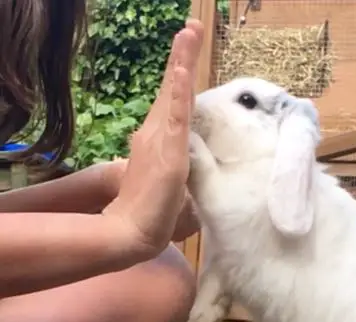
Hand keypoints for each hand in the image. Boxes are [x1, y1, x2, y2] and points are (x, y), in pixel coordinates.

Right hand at [102, 19, 202, 257]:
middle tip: (191, 28)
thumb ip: (177, 166)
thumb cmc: (152, 211)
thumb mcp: (171, 181)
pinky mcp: (167, 152)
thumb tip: (186, 164)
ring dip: (181, 64)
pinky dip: (177, 92)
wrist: (135, 231)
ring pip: (173, 95)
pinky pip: (174, 117)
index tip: (188, 52)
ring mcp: (160, 140)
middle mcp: (156, 133)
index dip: (180, 76)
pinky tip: (182, 71)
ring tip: (188, 34)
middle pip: (172, 90)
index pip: (173, 102)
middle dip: (182, 58)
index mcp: (158, 139)